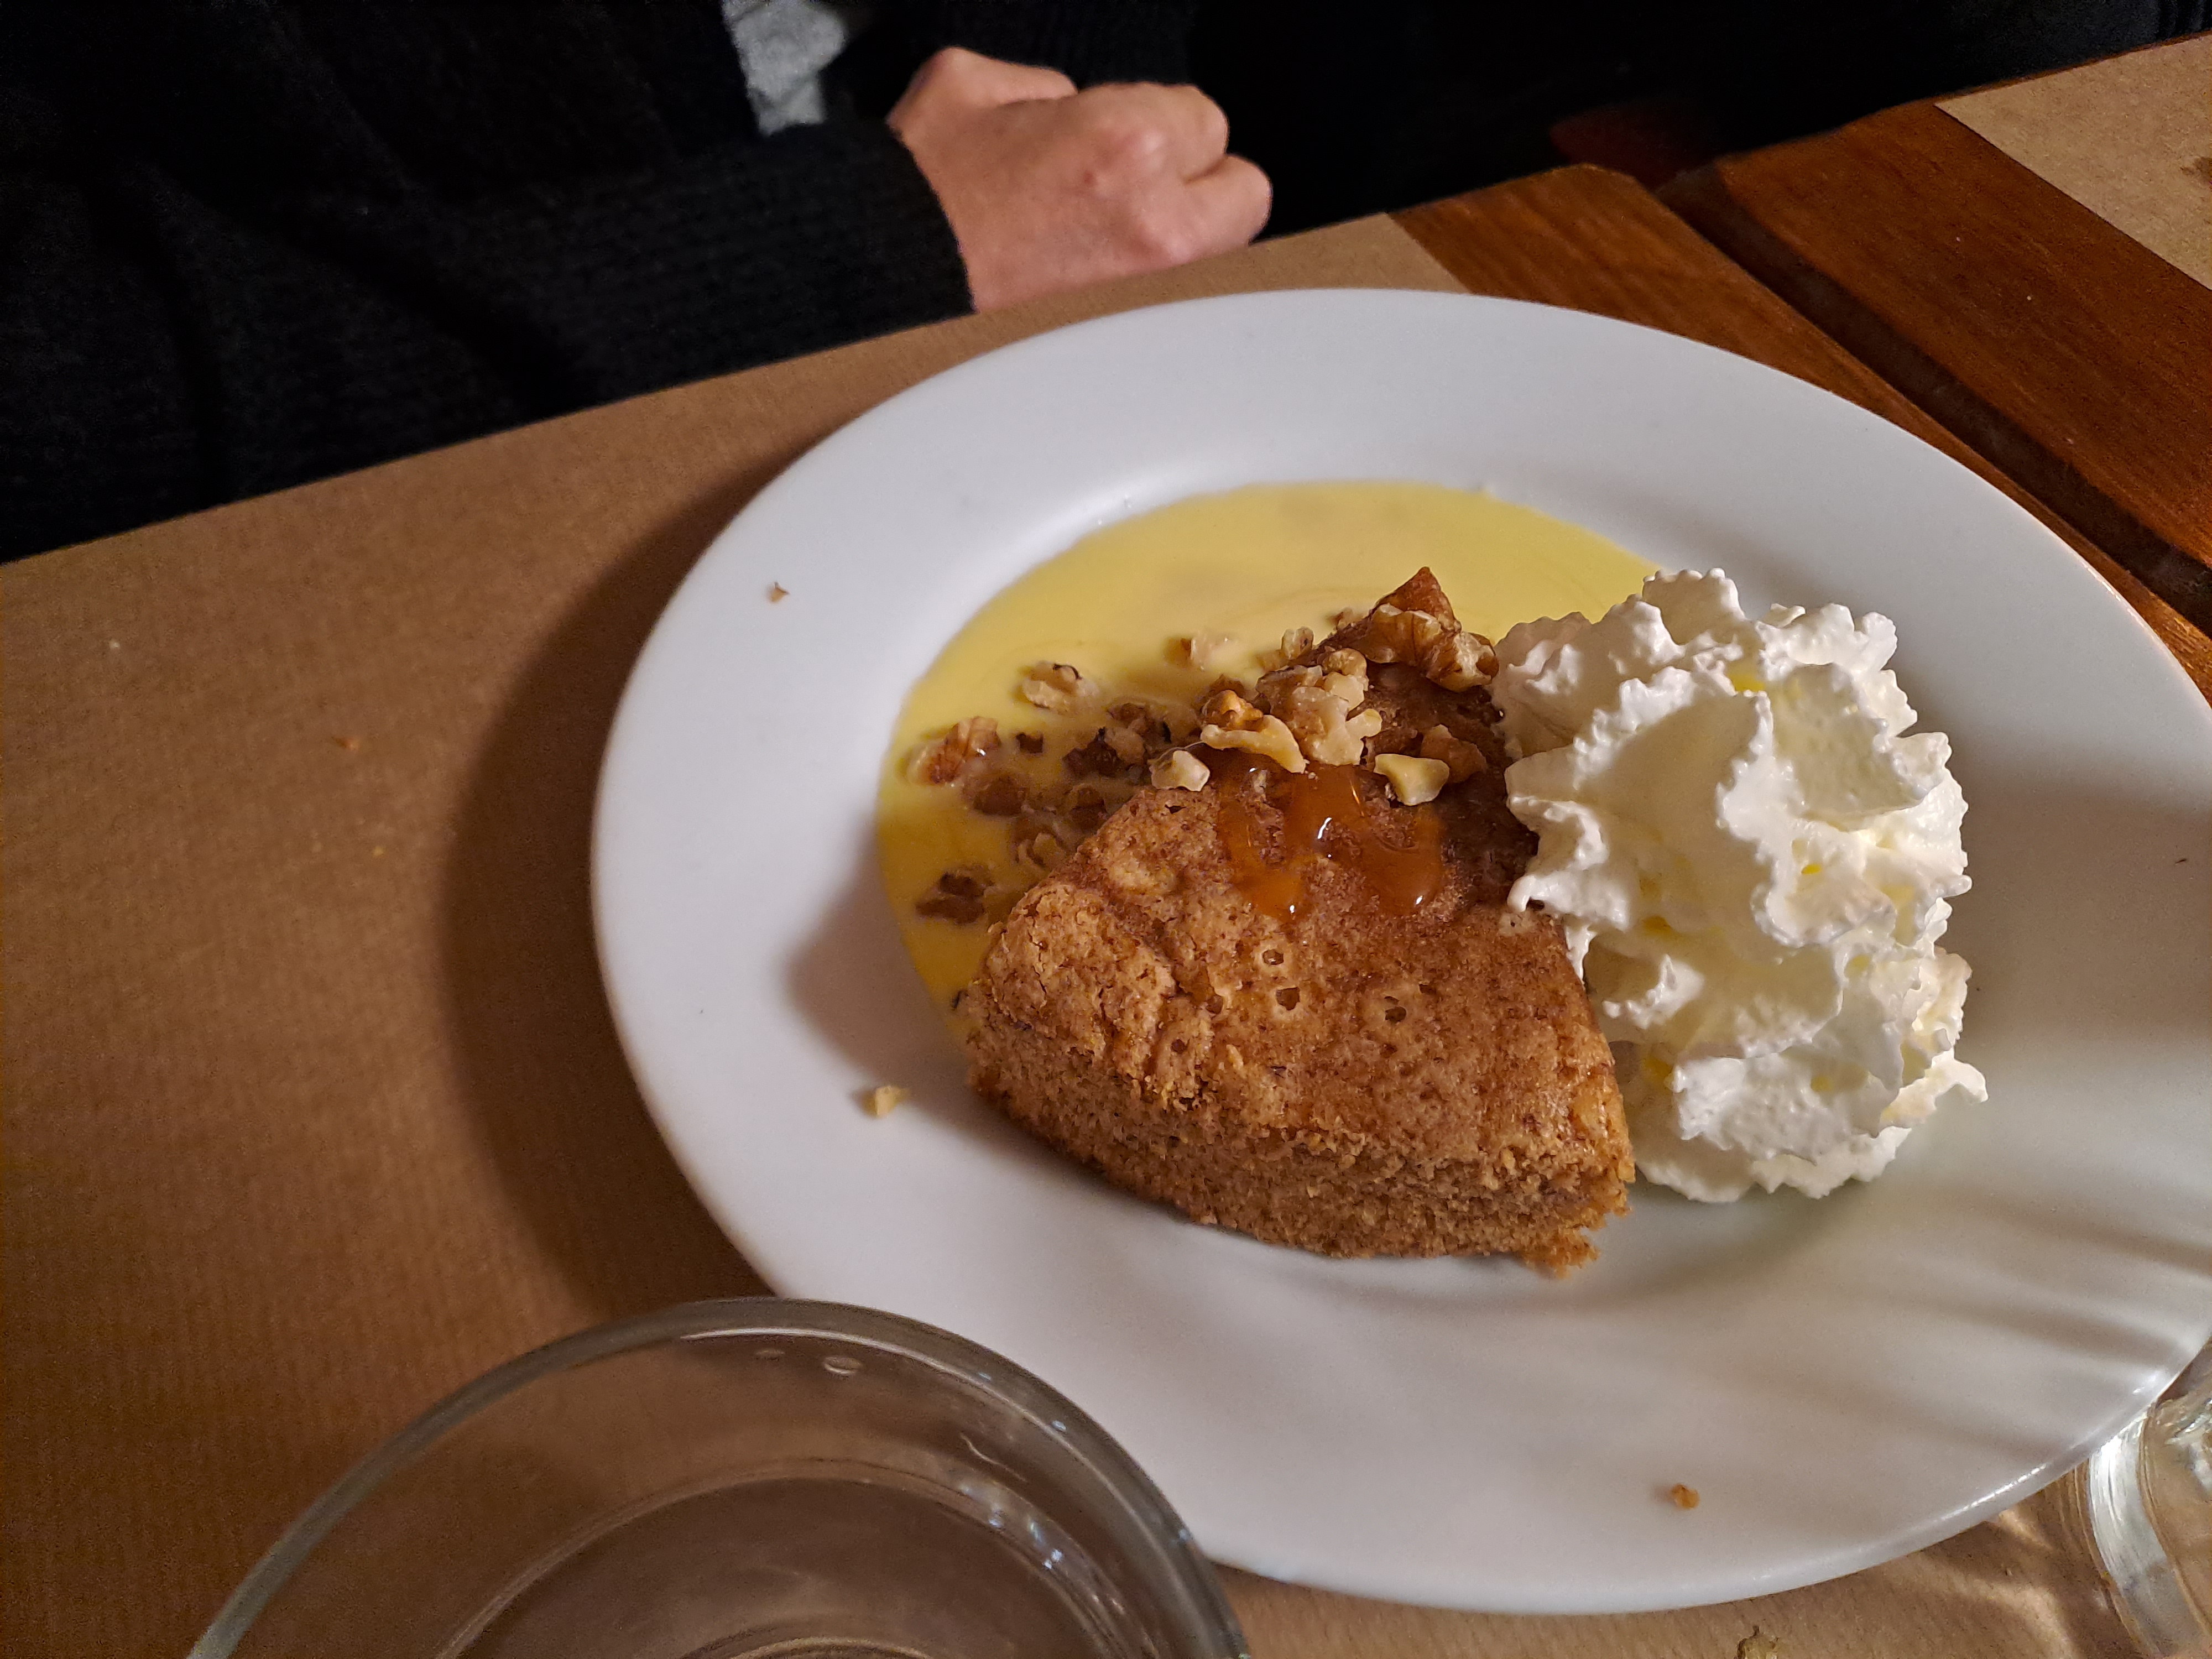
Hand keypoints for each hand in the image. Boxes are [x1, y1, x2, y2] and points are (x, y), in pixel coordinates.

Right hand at [888, 48, 1270, 310]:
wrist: (883, 276)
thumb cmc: (921, 184)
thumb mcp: (976, 83)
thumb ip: (1049, 86)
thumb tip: (1076, 111)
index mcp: (1126, 140)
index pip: (1208, 121)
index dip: (1167, 124)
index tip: (1129, 140)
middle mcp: (1153, 216)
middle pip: (1244, 192)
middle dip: (1202, 182)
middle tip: (1147, 186)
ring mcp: (1146, 288)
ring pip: (1222, 255)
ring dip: (1187, 236)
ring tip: (1122, 234)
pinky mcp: (1123, 335)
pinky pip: (1177, 301)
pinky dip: (1157, 287)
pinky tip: (1105, 275)